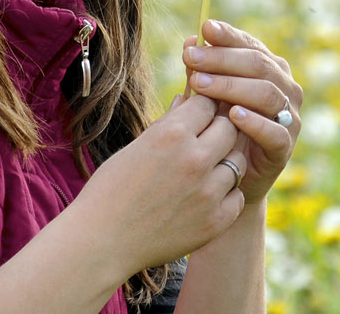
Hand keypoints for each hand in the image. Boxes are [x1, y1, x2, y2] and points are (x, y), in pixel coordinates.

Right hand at [84, 93, 246, 270]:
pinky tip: (206, 197)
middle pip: (229, 128)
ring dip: (224, 163)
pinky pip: (237, 197)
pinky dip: (226, 195)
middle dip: (218, 131)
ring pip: (238, 162)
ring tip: (203, 172)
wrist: (101, 243)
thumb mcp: (136, 147)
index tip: (195, 119)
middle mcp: (194, 159)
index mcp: (172, 135)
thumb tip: (187, 97)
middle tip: (203, 143)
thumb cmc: (111, 190)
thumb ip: (167, 123)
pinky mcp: (215, 221)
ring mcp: (208, 192)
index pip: (208, 104)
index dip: (202, 109)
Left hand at [183, 19, 300, 204]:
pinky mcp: (285, 147)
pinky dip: (254, 122)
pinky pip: (274, 132)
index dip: (229, 37)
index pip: (251, 46)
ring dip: (232, 86)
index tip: (205, 29)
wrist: (231, 176)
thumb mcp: (209, 97)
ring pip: (267, 94)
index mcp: (270, 69)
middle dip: (222, 60)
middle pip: (258, 65)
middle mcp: (286, 88)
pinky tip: (232, 115)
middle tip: (191, 58)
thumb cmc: (219, 129)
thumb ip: (202, 70)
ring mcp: (290, 118)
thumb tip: (190, 40)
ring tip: (201, 85)